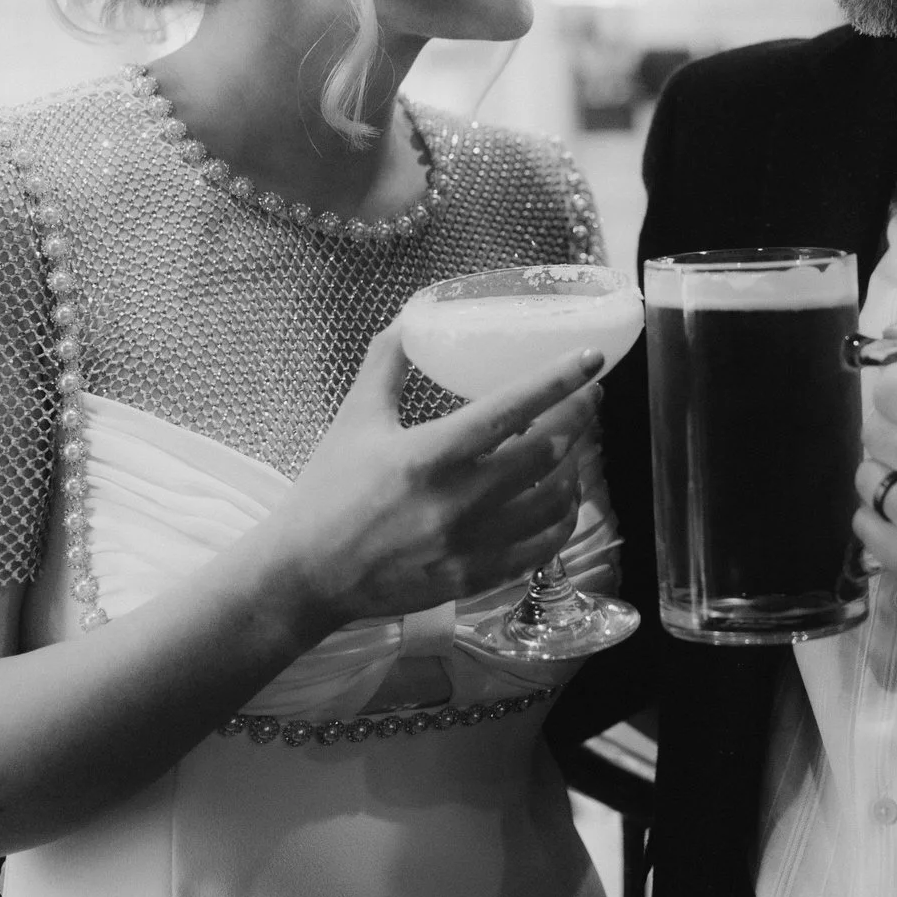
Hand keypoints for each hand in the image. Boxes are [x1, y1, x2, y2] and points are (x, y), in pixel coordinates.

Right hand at [256, 318, 601, 636]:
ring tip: (572, 448)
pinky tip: (560, 502)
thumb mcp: (355, 418)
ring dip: (573, 470)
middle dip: (578, 419)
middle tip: (588, 397)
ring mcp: (469, 546)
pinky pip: (540, 550)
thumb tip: (410, 318)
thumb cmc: (329, 490)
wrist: (305, 574)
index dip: (559, 381)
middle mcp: (456, 502)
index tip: (591, 360)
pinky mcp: (473, 579)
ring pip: (553, 503)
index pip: (511, 410)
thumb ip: (387, 364)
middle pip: (546, 454)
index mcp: (428, 455)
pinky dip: (560, 521)